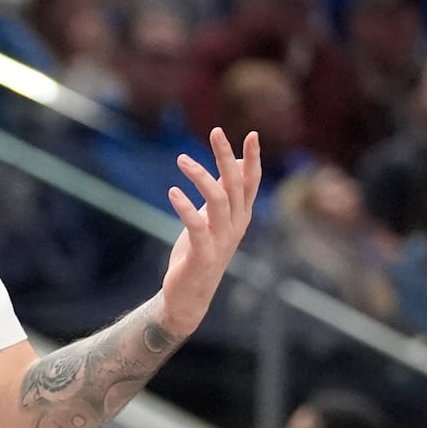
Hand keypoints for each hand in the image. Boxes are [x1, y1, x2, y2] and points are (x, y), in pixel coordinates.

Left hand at [157, 128, 261, 335]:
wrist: (188, 296)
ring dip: (202, 176)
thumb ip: (223, 193)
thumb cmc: (199, 253)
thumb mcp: (212, 218)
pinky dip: (186, 207)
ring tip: (182, 159)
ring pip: (219, 200)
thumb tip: (232, 162)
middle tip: (216, 132)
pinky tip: (173, 192)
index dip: (252, 159)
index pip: (251, 183)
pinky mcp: (203, 254)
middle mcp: (236, 226)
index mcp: (240, 216)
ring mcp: (221, 241)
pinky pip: (197, 226)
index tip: (251, 134)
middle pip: (237, 185)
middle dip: (227, 157)